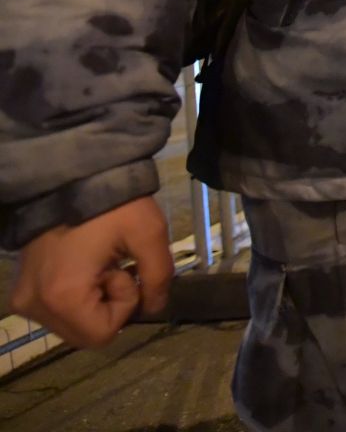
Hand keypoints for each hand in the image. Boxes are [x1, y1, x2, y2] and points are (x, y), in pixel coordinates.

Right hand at [10, 197, 171, 348]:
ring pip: (72, 325)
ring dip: (94, 302)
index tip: (123, 270)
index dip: (124, 306)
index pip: (102, 334)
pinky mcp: (21, 291)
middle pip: (85, 335)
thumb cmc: (111, 204)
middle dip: (109, 307)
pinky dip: (77, 298)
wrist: (70, 177)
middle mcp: (34, 306)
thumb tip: (155, 308)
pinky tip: (84, 266)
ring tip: (98, 263)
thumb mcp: (149, 233)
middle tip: (114, 267)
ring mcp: (23, 300)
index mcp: (62, 297)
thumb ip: (159, 276)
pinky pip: (57, 312)